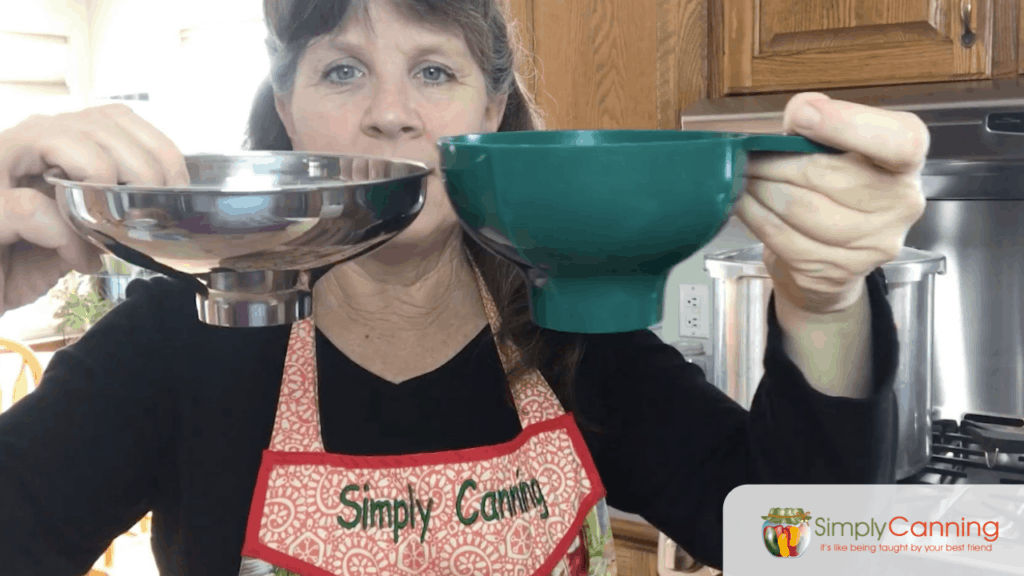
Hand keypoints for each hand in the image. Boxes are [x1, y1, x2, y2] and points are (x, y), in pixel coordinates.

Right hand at [0, 104, 189, 314]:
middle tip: (150, 213)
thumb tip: (162, 209)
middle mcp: (22, 144)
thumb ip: (109, 209)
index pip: (116, 117)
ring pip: (59, 138)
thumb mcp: (78, 232)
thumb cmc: (20, 261)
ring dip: (101, 179)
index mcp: (51, 144)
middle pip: (98, 123)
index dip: (158, 149)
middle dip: (142, 168)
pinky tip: (76, 259)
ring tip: (110, 222)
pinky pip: (32, 206)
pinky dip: (65, 236)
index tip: (176, 191)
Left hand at [733, 92, 927, 314]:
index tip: (801, 116)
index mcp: (907, 160)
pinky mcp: (839, 270)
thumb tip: (801, 111)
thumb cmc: (834, 185)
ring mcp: (874, 243)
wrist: (835, 254)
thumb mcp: (834, 145)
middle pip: (828, 176)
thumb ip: (820, 121)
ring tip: (744, 177)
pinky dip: (756, 216)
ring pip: (801, 209)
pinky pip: (785, 238)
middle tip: (747, 155)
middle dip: (777, 162)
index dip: (847, 125)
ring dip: (760, 189)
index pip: (898, 141)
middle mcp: (901, 203)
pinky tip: (744, 203)